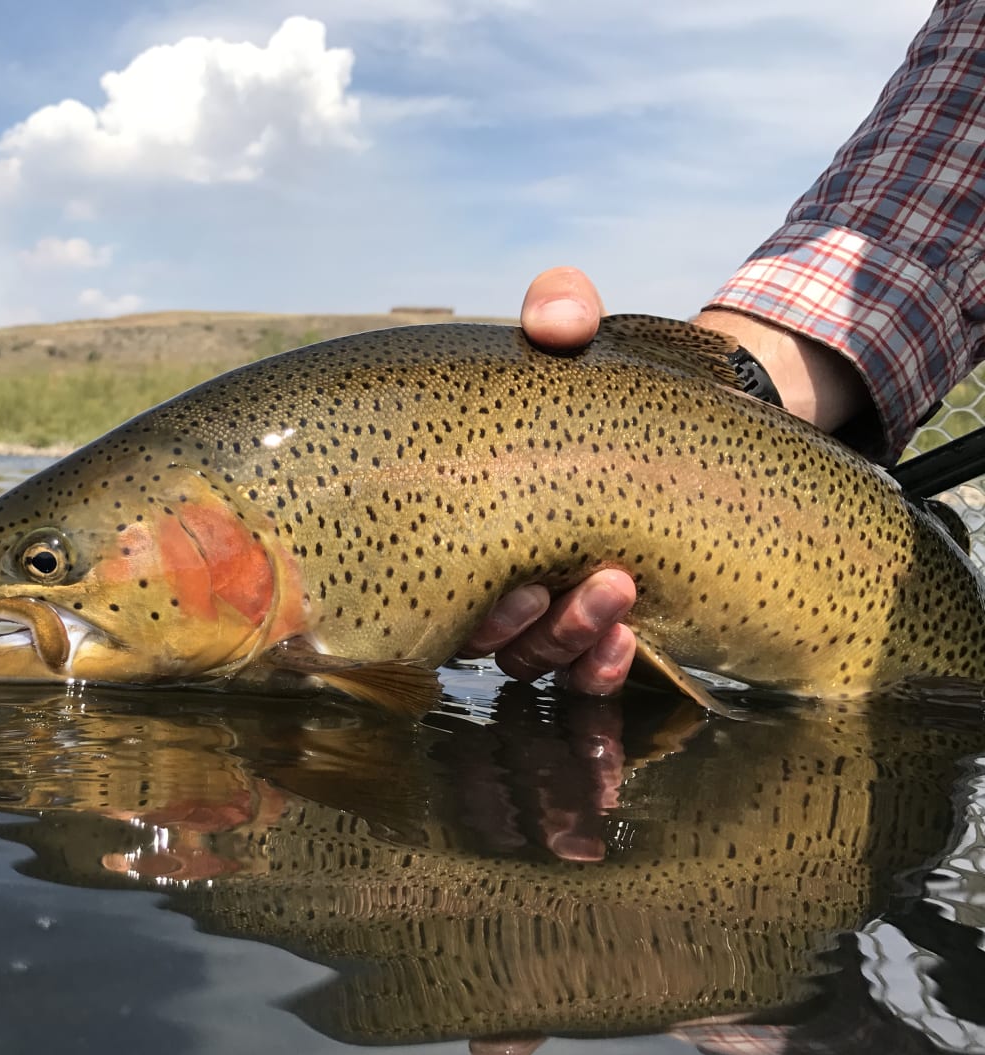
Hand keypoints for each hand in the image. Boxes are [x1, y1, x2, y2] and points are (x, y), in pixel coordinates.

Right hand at [460, 267, 637, 694]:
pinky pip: (587, 674)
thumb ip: (560, 309)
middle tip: (556, 586)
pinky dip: (602, 666)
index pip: (434, 577)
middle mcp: (499, 573)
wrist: (691, 412)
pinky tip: (629, 640)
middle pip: (482, 635)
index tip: (504, 575)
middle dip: (518, 624)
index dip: (451, 597)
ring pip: (535, 657)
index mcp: (471, 514)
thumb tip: (557, 321)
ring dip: (567, 638)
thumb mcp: (582, 335)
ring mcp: (551, 607)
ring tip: (617, 590)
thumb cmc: (606, 381)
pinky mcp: (608, 626)